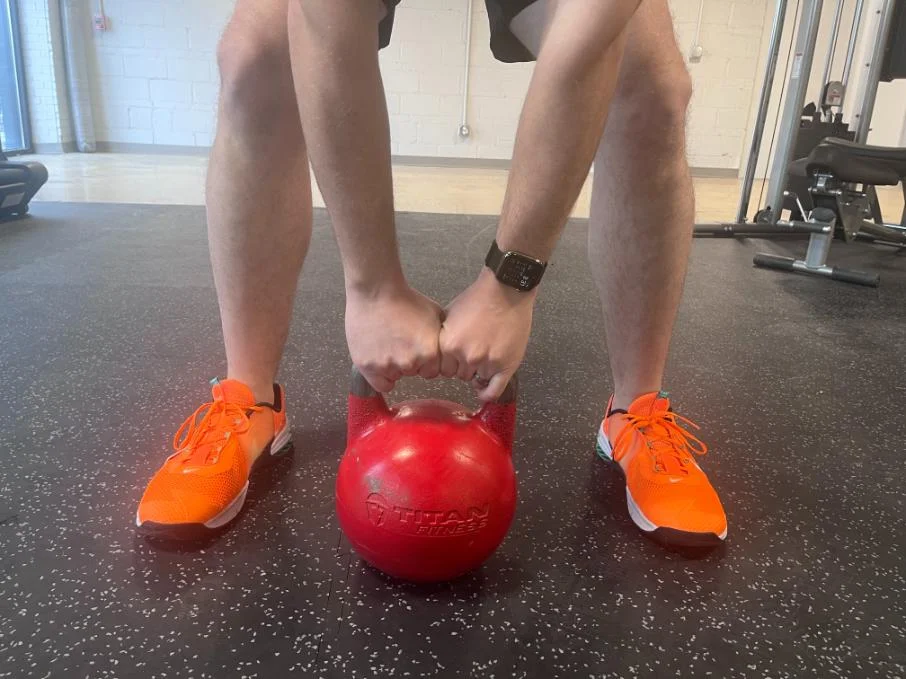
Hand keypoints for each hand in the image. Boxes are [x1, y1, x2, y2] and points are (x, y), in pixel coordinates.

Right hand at [346, 283, 442, 391]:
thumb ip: (443, 337)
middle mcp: (409, 363)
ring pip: (395, 377)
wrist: (377, 292)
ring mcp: (387, 366)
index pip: (431, 372)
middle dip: (409, 362)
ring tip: (387, 345)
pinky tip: (380, 362)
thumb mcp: (436, 314)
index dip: (425, 361)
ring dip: (393, 367)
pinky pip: (379, 383)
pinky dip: (380, 376)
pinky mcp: (367, 366)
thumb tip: (449, 350)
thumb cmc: (406, 300)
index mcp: (429, 353)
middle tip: (401, 343)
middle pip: (413, 373)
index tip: (418, 350)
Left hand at [440, 268, 534, 400]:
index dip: (451, 362)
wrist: (505, 290)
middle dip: (464, 365)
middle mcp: (465, 357)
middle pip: (459, 375)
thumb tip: (437, 352)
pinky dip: (487, 394)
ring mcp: (486, 362)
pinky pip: (494, 390)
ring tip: (485, 356)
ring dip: (478, 372)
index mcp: (448, 345)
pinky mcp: (505, 365)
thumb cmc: (478, 299)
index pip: (444, 368)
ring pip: (476, 380)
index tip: (456, 358)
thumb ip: (443, 336)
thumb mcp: (449, 315)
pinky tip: (483, 392)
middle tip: (474, 351)